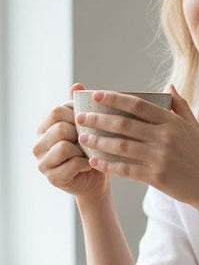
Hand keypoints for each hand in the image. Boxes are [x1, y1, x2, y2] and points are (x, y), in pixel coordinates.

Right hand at [33, 83, 109, 199]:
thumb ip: (79, 108)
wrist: (95, 179)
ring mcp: (43, 163)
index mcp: (44, 128)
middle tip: (88, 141)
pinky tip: (88, 165)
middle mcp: (38, 145)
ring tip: (87, 154)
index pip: (56, 112)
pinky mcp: (52, 178)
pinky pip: (72, 164)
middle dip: (80, 134)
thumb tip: (77, 85)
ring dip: (82, 150)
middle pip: (60, 128)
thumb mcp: (85, 127)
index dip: (75, 116)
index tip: (86, 124)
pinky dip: (85, 164)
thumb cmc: (90, 151)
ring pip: (64, 146)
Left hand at [74, 85, 198, 213]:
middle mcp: (165, 137)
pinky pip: (126, 169)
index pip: (138, 105)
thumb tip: (168, 87)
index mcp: (173, 122)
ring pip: (121, 146)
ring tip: (83, 138)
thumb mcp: (196, 128)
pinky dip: (108, 165)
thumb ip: (180, 107)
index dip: (115, 99)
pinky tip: (95, 162)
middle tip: (80, 118)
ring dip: (99, 141)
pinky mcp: (157, 177)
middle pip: (124, 124)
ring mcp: (160, 157)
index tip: (96, 95)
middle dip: (99, 119)